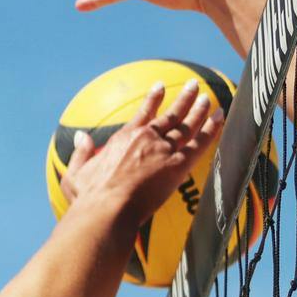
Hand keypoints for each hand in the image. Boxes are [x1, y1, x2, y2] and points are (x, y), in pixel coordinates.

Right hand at [60, 79, 222, 219]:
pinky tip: (220, 116)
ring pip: (188, 125)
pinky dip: (212, 128)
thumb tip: (80, 137)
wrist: (107, 210)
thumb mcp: (76, 174)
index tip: (160, 87)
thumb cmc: (89, 198)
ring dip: (200, 109)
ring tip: (208, 98)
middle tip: (194, 86)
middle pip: (171, 115)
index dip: (153, 99)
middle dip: (184, 98)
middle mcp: (147, 138)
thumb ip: (81, 153)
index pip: (143, 113)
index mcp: (125, 138)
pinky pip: (200, 142)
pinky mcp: (178, 165)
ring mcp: (164, 150)